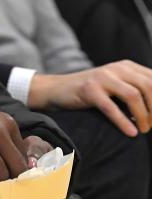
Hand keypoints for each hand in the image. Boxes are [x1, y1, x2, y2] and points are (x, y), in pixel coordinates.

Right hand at [28, 60, 151, 135]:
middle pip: (149, 87)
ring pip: (133, 96)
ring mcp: (102, 77)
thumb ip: (136, 90)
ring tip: (142, 130)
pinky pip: (111, 107)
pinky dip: (123, 122)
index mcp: (127, 67)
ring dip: (143, 116)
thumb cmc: (90, 92)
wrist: (56, 89)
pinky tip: (130, 132)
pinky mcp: (88, 89)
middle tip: (151, 126)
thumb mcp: (116, 85)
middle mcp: (117, 68)